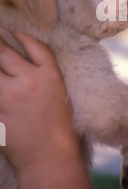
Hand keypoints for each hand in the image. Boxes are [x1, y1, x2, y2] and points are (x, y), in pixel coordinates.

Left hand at [0, 33, 78, 171]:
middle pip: (4, 53)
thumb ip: (45, 72)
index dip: (21, 37)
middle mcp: (29, 81)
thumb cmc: (59, 126)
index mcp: (50, 75)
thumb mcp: (60, 93)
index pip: (34, 46)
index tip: (13, 32)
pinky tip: (0, 86)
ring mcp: (9, 96)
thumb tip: (25, 59)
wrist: (48, 156)